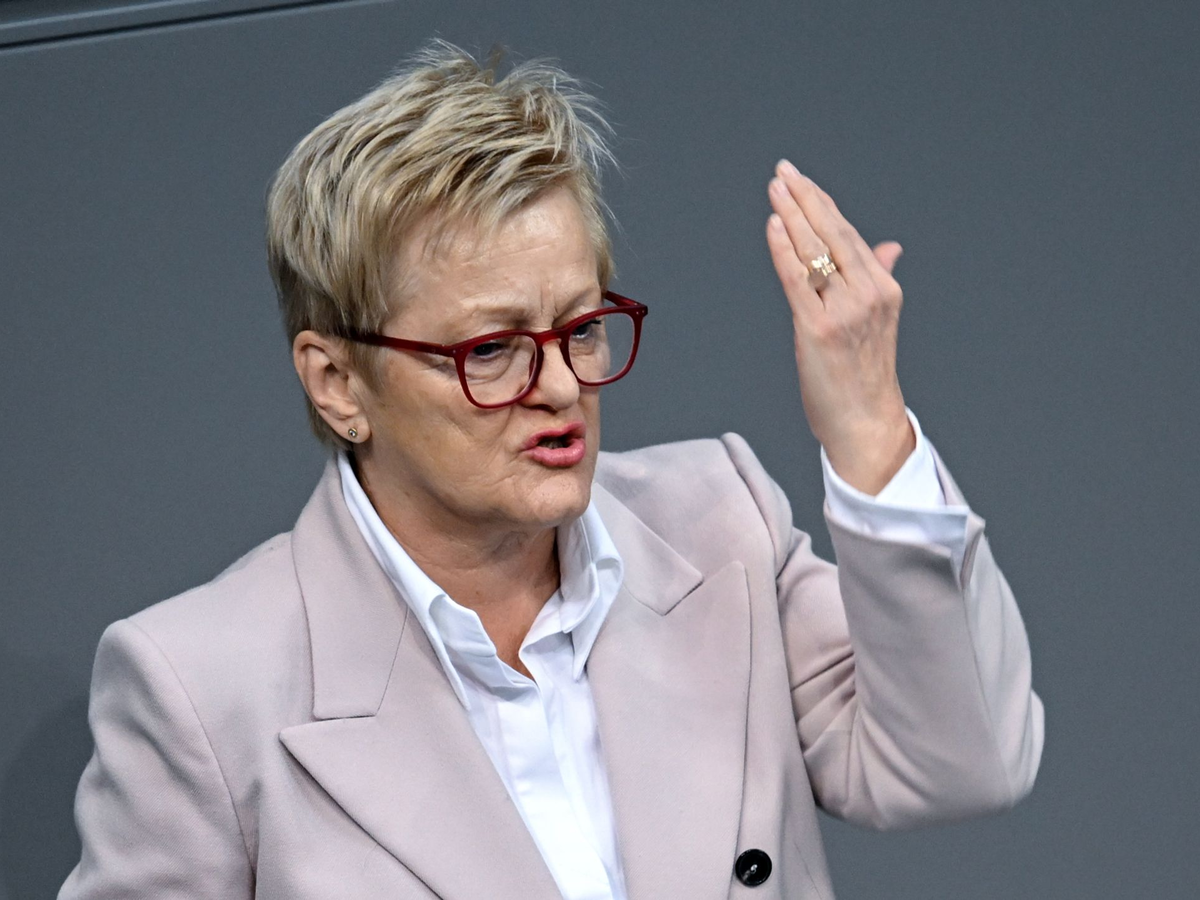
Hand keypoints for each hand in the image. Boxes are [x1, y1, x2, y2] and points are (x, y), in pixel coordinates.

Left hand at [765, 159, 914, 494]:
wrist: (867, 425)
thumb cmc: (865, 377)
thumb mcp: (877, 321)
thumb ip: (878, 277)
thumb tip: (889, 247)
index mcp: (883, 289)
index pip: (848, 234)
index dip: (823, 203)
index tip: (801, 180)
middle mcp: (869, 294)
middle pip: (833, 234)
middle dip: (806, 198)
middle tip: (784, 171)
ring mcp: (845, 312)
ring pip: (815, 251)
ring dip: (792, 215)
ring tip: (776, 188)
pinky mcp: (818, 330)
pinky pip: (797, 280)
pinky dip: (784, 250)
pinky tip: (773, 226)